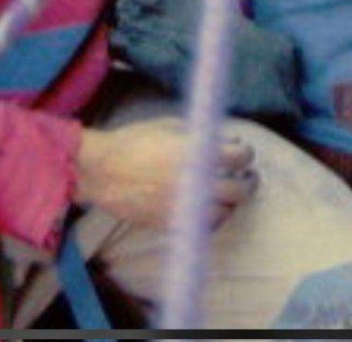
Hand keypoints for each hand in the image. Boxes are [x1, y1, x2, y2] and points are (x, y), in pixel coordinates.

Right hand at [74, 124, 256, 231]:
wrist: (102, 171)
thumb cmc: (133, 142)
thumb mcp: (169, 126)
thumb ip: (200, 135)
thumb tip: (225, 141)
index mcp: (197, 154)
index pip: (241, 157)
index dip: (246, 153)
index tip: (243, 152)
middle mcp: (196, 183)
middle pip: (241, 190)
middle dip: (248, 181)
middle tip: (246, 176)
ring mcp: (185, 206)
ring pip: (226, 212)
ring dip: (231, 201)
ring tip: (228, 192)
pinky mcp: (173, 222)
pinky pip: (204, 226)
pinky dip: (212, 217)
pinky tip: (209, 206)